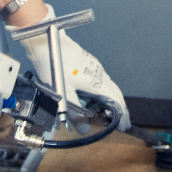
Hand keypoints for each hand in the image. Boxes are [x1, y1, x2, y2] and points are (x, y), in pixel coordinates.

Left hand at [21, 7, 130, 130]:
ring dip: (110, 100)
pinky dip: (103, 91)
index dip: (122, 115)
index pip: (117, 101)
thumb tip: (85, 129)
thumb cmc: (54, 66)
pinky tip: (93, 96)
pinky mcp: (89, 63)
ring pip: (109, 86)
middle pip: (116, 93)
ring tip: (105, 112)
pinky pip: (101, 79)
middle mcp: (100, 74)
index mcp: (97, 83)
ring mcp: (95, 67)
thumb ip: (75, 114)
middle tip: (118, 122)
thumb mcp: (63, 95)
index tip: (124, 126)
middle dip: (119, 109)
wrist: (47, 41)